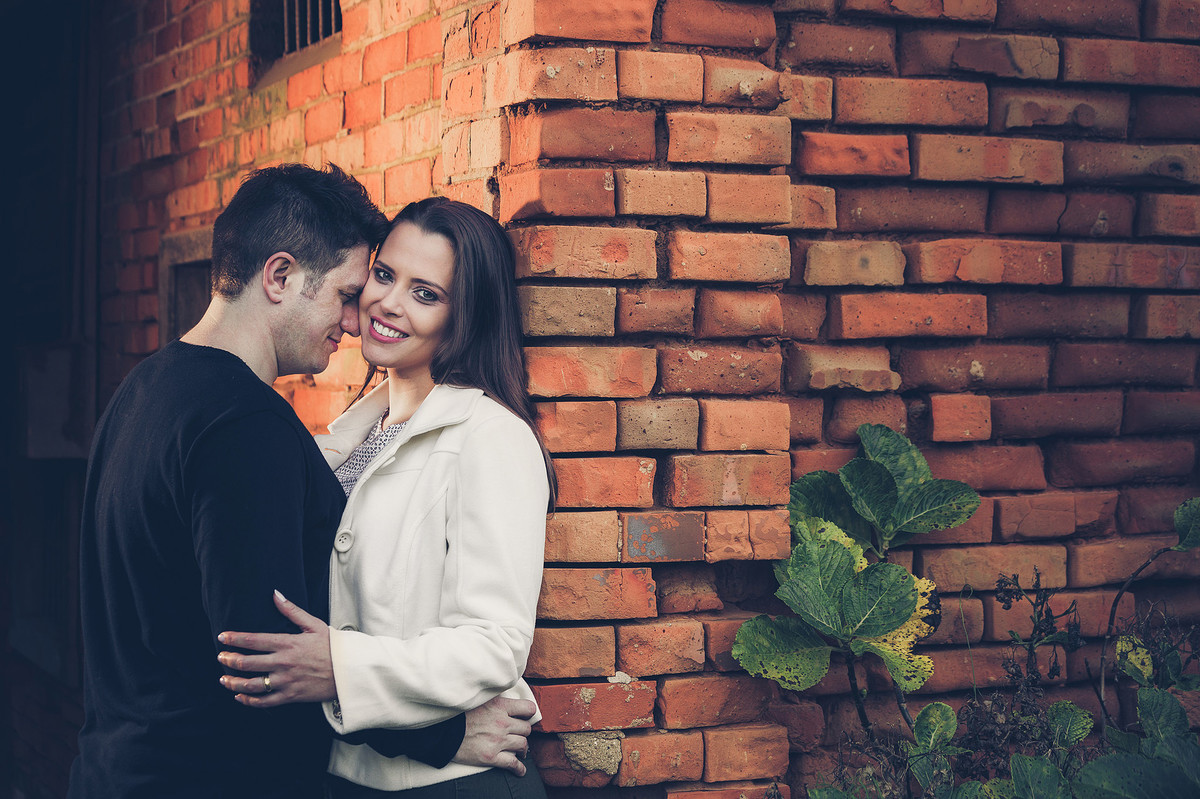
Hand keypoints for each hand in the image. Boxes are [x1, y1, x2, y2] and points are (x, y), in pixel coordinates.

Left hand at [216, 590, 336, 706]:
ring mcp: (286, 681)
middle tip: (220, 656)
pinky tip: (240, 697)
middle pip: (248, 662)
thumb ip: (292, 611)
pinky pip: (265, 702)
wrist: (350, 671)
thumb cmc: (333, 646)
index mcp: (288, 643)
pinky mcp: (291, 696)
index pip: (254, 640)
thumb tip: (275, 594)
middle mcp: (284, 663)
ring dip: (234, 682)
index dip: (235, 639)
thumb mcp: (314, 624)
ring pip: (252, 684)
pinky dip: (249, 701)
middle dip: (230, 659)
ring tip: (224, 679)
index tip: (222, 637)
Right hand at [454, 696, 534, 776]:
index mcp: (499, 706)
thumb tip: (505, 701)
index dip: (529, 713)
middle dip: (524, 732)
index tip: (526, 717)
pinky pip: (512, 763)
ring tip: (521, 751)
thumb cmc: (458, 714)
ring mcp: (498, 740)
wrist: (443, 731)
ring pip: (522, 745)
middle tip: (519, 734)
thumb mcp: (479, 699)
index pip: (528, 708)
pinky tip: (520, 770)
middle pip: (526, 728)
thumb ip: (495, 700)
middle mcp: (502, 722)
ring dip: (523, 749)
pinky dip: (519, 768)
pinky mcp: (491, 756)